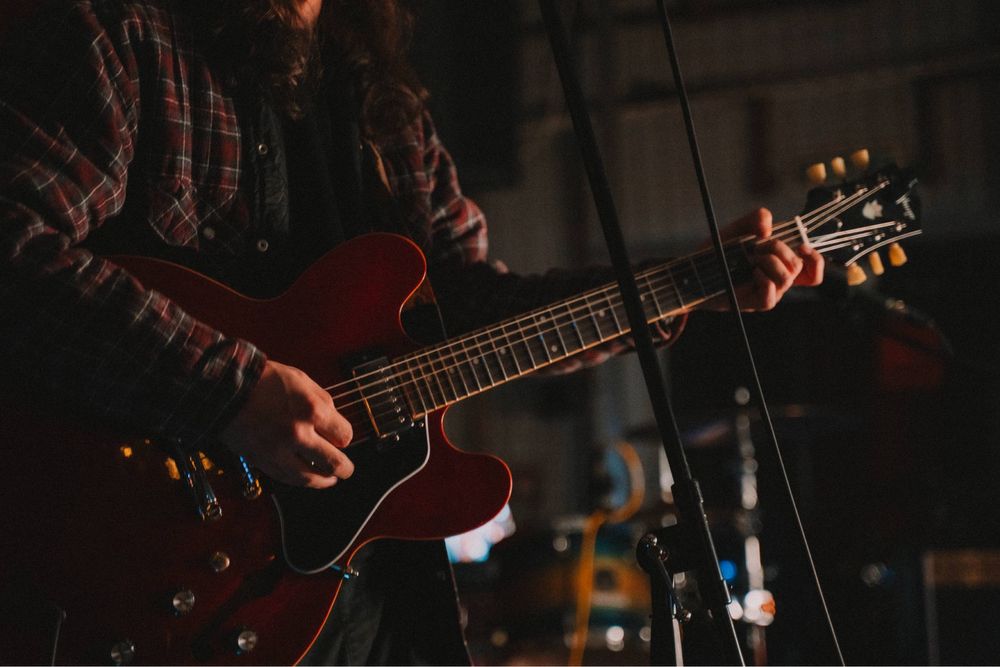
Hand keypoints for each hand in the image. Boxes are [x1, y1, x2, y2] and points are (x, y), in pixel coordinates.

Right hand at [220, 360, 354, 487]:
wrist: (225, 390)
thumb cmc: (263, 380)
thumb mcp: (302, 380)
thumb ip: (323, 402)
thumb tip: (335, 422)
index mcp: (312, 410)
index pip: (344, 436)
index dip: (345, 437)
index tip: (342, 437)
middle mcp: (298, 434)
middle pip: (333, 462)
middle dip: (344, 468)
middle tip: (347, 470)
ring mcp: (279, 451)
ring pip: (310, 478)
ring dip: (325, 481)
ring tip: (330, 479)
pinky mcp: (263, 461)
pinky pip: (287, 479)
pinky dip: (300, 481)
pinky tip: (307, 478)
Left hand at [706, 208, 823, 310]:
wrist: (695, 270)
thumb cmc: (720, 251)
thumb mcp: (739, 228)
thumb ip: (757, 218)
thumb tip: (768, 228)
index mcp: (781, 262)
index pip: (813, 269)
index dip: (815, 259)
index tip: (802, 245)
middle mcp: (778, 279)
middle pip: (798, 265)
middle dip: (778, 248)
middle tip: (756, 246)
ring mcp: (769, 292)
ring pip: (786, 277)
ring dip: (768, 262)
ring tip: (749, 259)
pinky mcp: (756, 303)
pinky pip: (770, 295)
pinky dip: (762, 280)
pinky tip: (750, 273)